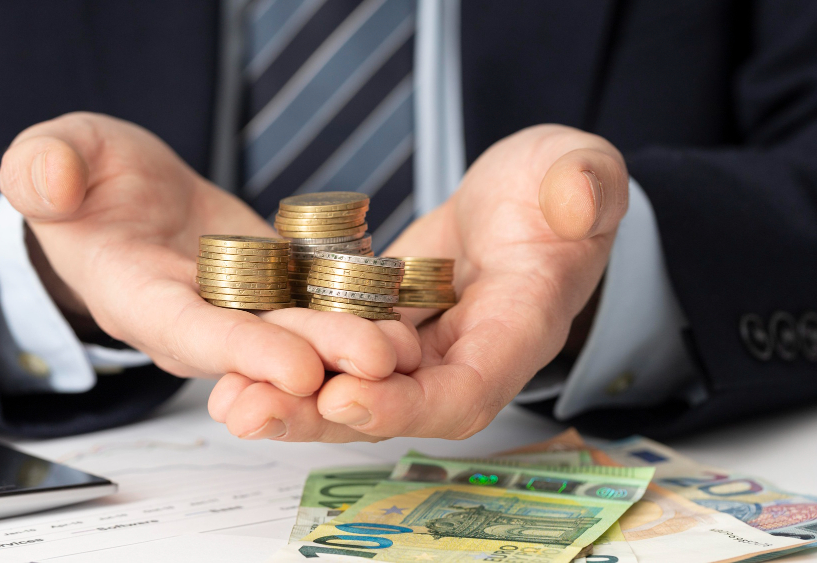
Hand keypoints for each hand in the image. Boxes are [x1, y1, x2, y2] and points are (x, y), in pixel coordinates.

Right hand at [0, 112, 419, 430]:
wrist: (117, 194)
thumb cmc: (81, 181)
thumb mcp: (51, 157)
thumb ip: (42, 169)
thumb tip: (50, 183)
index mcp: (135, 297)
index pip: (187, 333)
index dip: (240, 354)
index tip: (295, 369)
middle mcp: (194, 317)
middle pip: (258, 347)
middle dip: (320, 358)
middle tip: (381, 363)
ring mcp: (237, 305)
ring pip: (296, 330)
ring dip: (351, 342)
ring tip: (409, 346)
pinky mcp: (271, 284)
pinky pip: (313, 299)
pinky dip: (355, 306)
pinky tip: (403, 307)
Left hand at [209, 124, 627, 439]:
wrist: (531, 194)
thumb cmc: (561, 184)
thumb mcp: (582, 170)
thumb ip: (587, 187)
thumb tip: (577, 202)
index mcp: (520, 328)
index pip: (466, 390)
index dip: (406, 404)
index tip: (343, 397)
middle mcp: (468, 351)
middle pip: (395, 406)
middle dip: (322, 416)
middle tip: (250, 412)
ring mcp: (427, 342)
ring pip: (359, 386)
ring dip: (295, 398)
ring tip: (230, 398)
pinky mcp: (392, 322)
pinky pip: (342, 349)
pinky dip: (297, 356)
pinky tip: (241, 355)